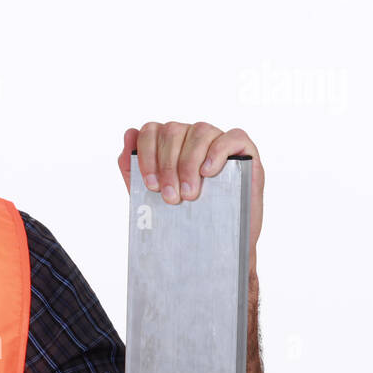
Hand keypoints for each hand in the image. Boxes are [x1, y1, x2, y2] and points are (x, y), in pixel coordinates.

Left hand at [117, 122, 263, 268]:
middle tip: (171, 197)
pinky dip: (217, 152)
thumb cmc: (183, 215)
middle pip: (173, 130)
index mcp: (169, 142)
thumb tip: (129, 133)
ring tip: (189, 193)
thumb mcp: (149, 194)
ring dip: (189, 163)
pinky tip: (208, 172)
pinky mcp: (244, 150)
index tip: (150, 185)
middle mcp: (192, 136)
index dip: (147, 156)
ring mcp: (218, 140)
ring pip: (200, 131)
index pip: (151, 131)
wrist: (215, 242)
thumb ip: (132, 166)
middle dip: (167, 166)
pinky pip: (232, 137)